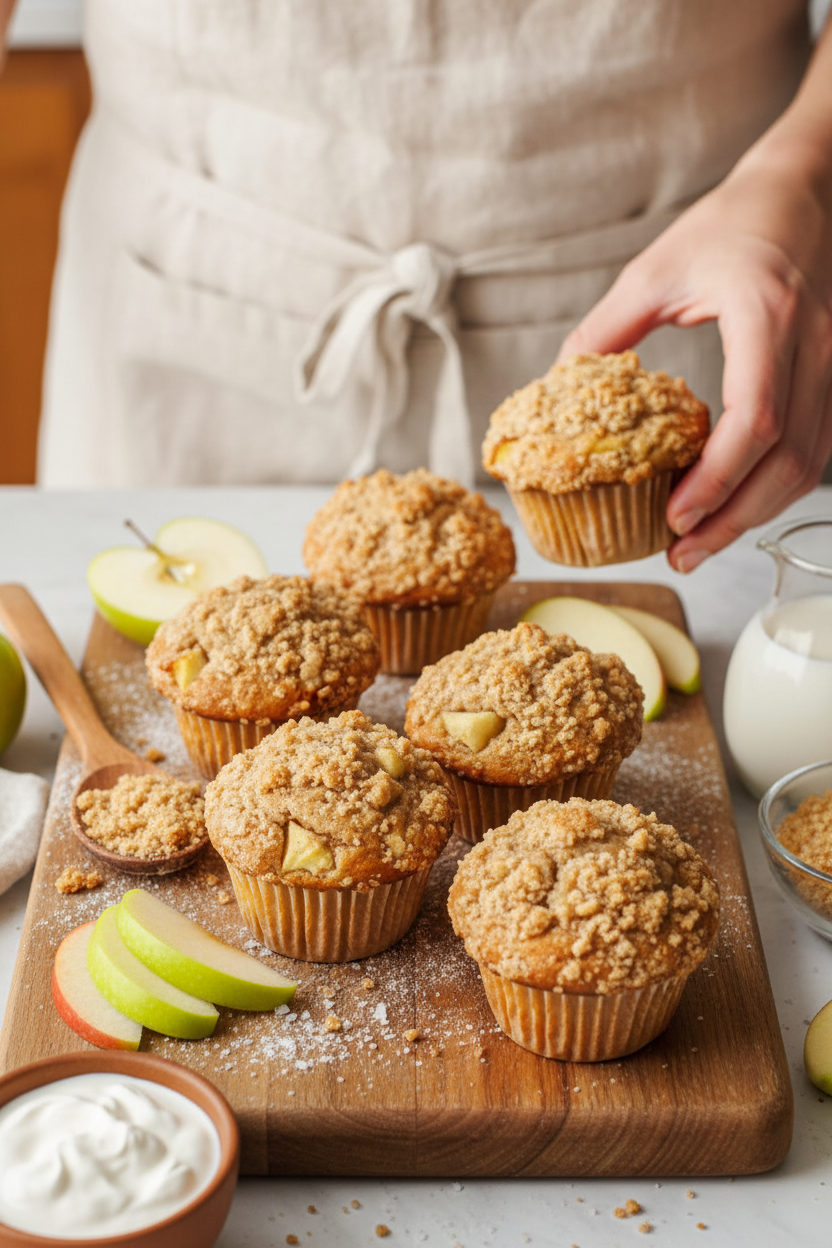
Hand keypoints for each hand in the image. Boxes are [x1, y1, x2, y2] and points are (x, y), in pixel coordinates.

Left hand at [557, 131, 831, 572]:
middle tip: (682, 555)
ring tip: (700, 544)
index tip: (675, 517)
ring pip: (809, 462)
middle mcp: (813, 345)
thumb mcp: (654, 270)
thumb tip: (555, 386)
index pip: (754, 418)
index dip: (717, 479)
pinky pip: (815, 448)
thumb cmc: (728, 223)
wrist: (801, 192)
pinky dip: (776, 486)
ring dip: (756, 513)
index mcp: (765, 314)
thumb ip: (605, 332)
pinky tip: (735, 505)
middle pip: (788, 458)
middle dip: (735, 518)